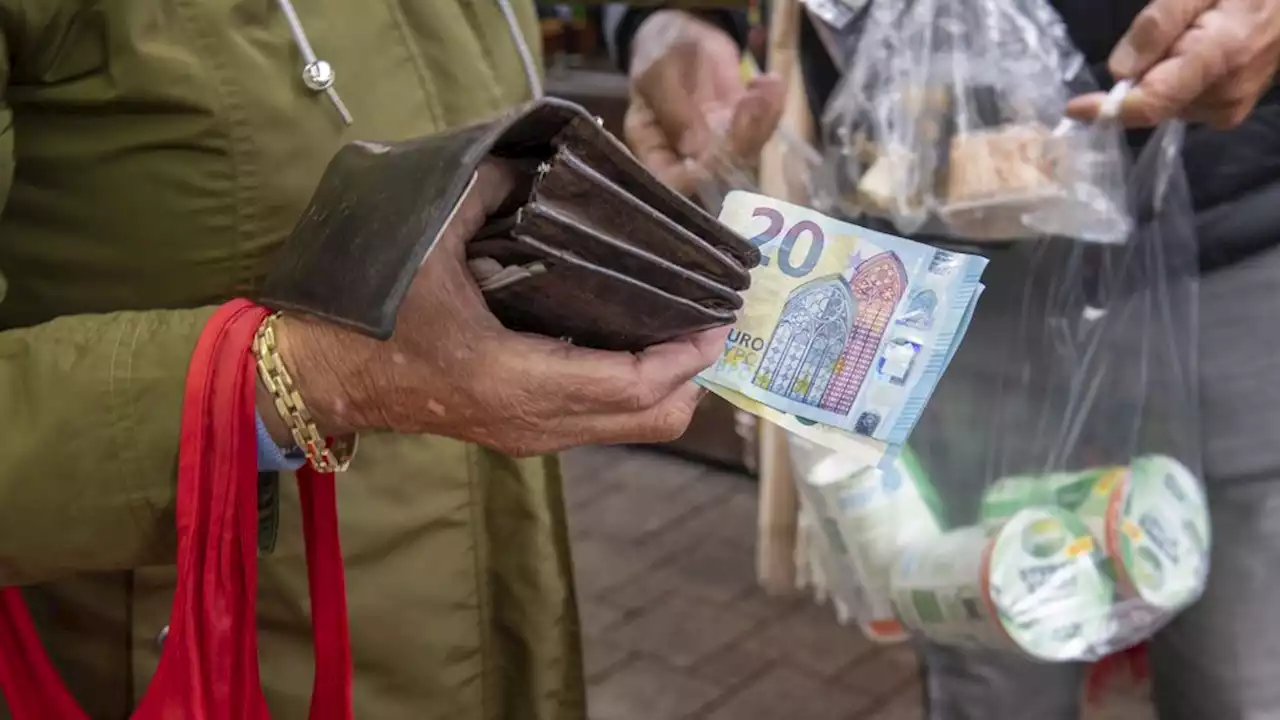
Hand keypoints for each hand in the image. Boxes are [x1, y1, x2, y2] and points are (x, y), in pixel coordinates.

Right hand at [267, 160, 728, 456]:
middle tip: (710, 321)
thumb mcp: (422, 244)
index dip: (684, 356)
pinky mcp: (525, 431)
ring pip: (633, 427)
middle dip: (692, 375)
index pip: (631, 385)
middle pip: (650, 420)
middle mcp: (535, 423)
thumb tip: (532, 161)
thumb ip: (481, 191)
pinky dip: (636, 389)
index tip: (716, 318)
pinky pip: (604, 420)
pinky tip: (636, 341)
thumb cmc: (370, 317)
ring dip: (667, 383)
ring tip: (683, 327)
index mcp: (514, 381)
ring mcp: (532, 435)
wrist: (329, 378)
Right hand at [625, 9, 785, 195]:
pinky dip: (771, 108)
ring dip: (761, 123)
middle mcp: (684, 155)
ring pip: (744, 152)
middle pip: (716, 173)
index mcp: (652, 147)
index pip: (672, 181)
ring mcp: (715, 143)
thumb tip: (696, 149)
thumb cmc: (657, 51)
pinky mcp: (738, 128)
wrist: (681, 33)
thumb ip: (674, 108)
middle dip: (739, 143)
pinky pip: (760, 129)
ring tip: (767, 87)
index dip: (695, 177)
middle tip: (751, 103)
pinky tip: (770, 82)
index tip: (717, 153)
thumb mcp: (658, 71)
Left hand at [1066, 0, 1279, 128]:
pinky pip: (1181, 105)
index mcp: (1218, 58)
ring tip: (1189, 40)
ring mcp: (1228, 110)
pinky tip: (1194, 58)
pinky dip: (1174, 85)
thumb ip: (1158, 26)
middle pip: (1152, 104)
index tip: (1074, 108)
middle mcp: (1223, 96)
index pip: (1151, 103)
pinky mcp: (1228, 114)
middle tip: (1169, 35)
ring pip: (1164, 105)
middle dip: (1140, 77)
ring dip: (1159, 78)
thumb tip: (1119, 72)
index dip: (1107, 109)